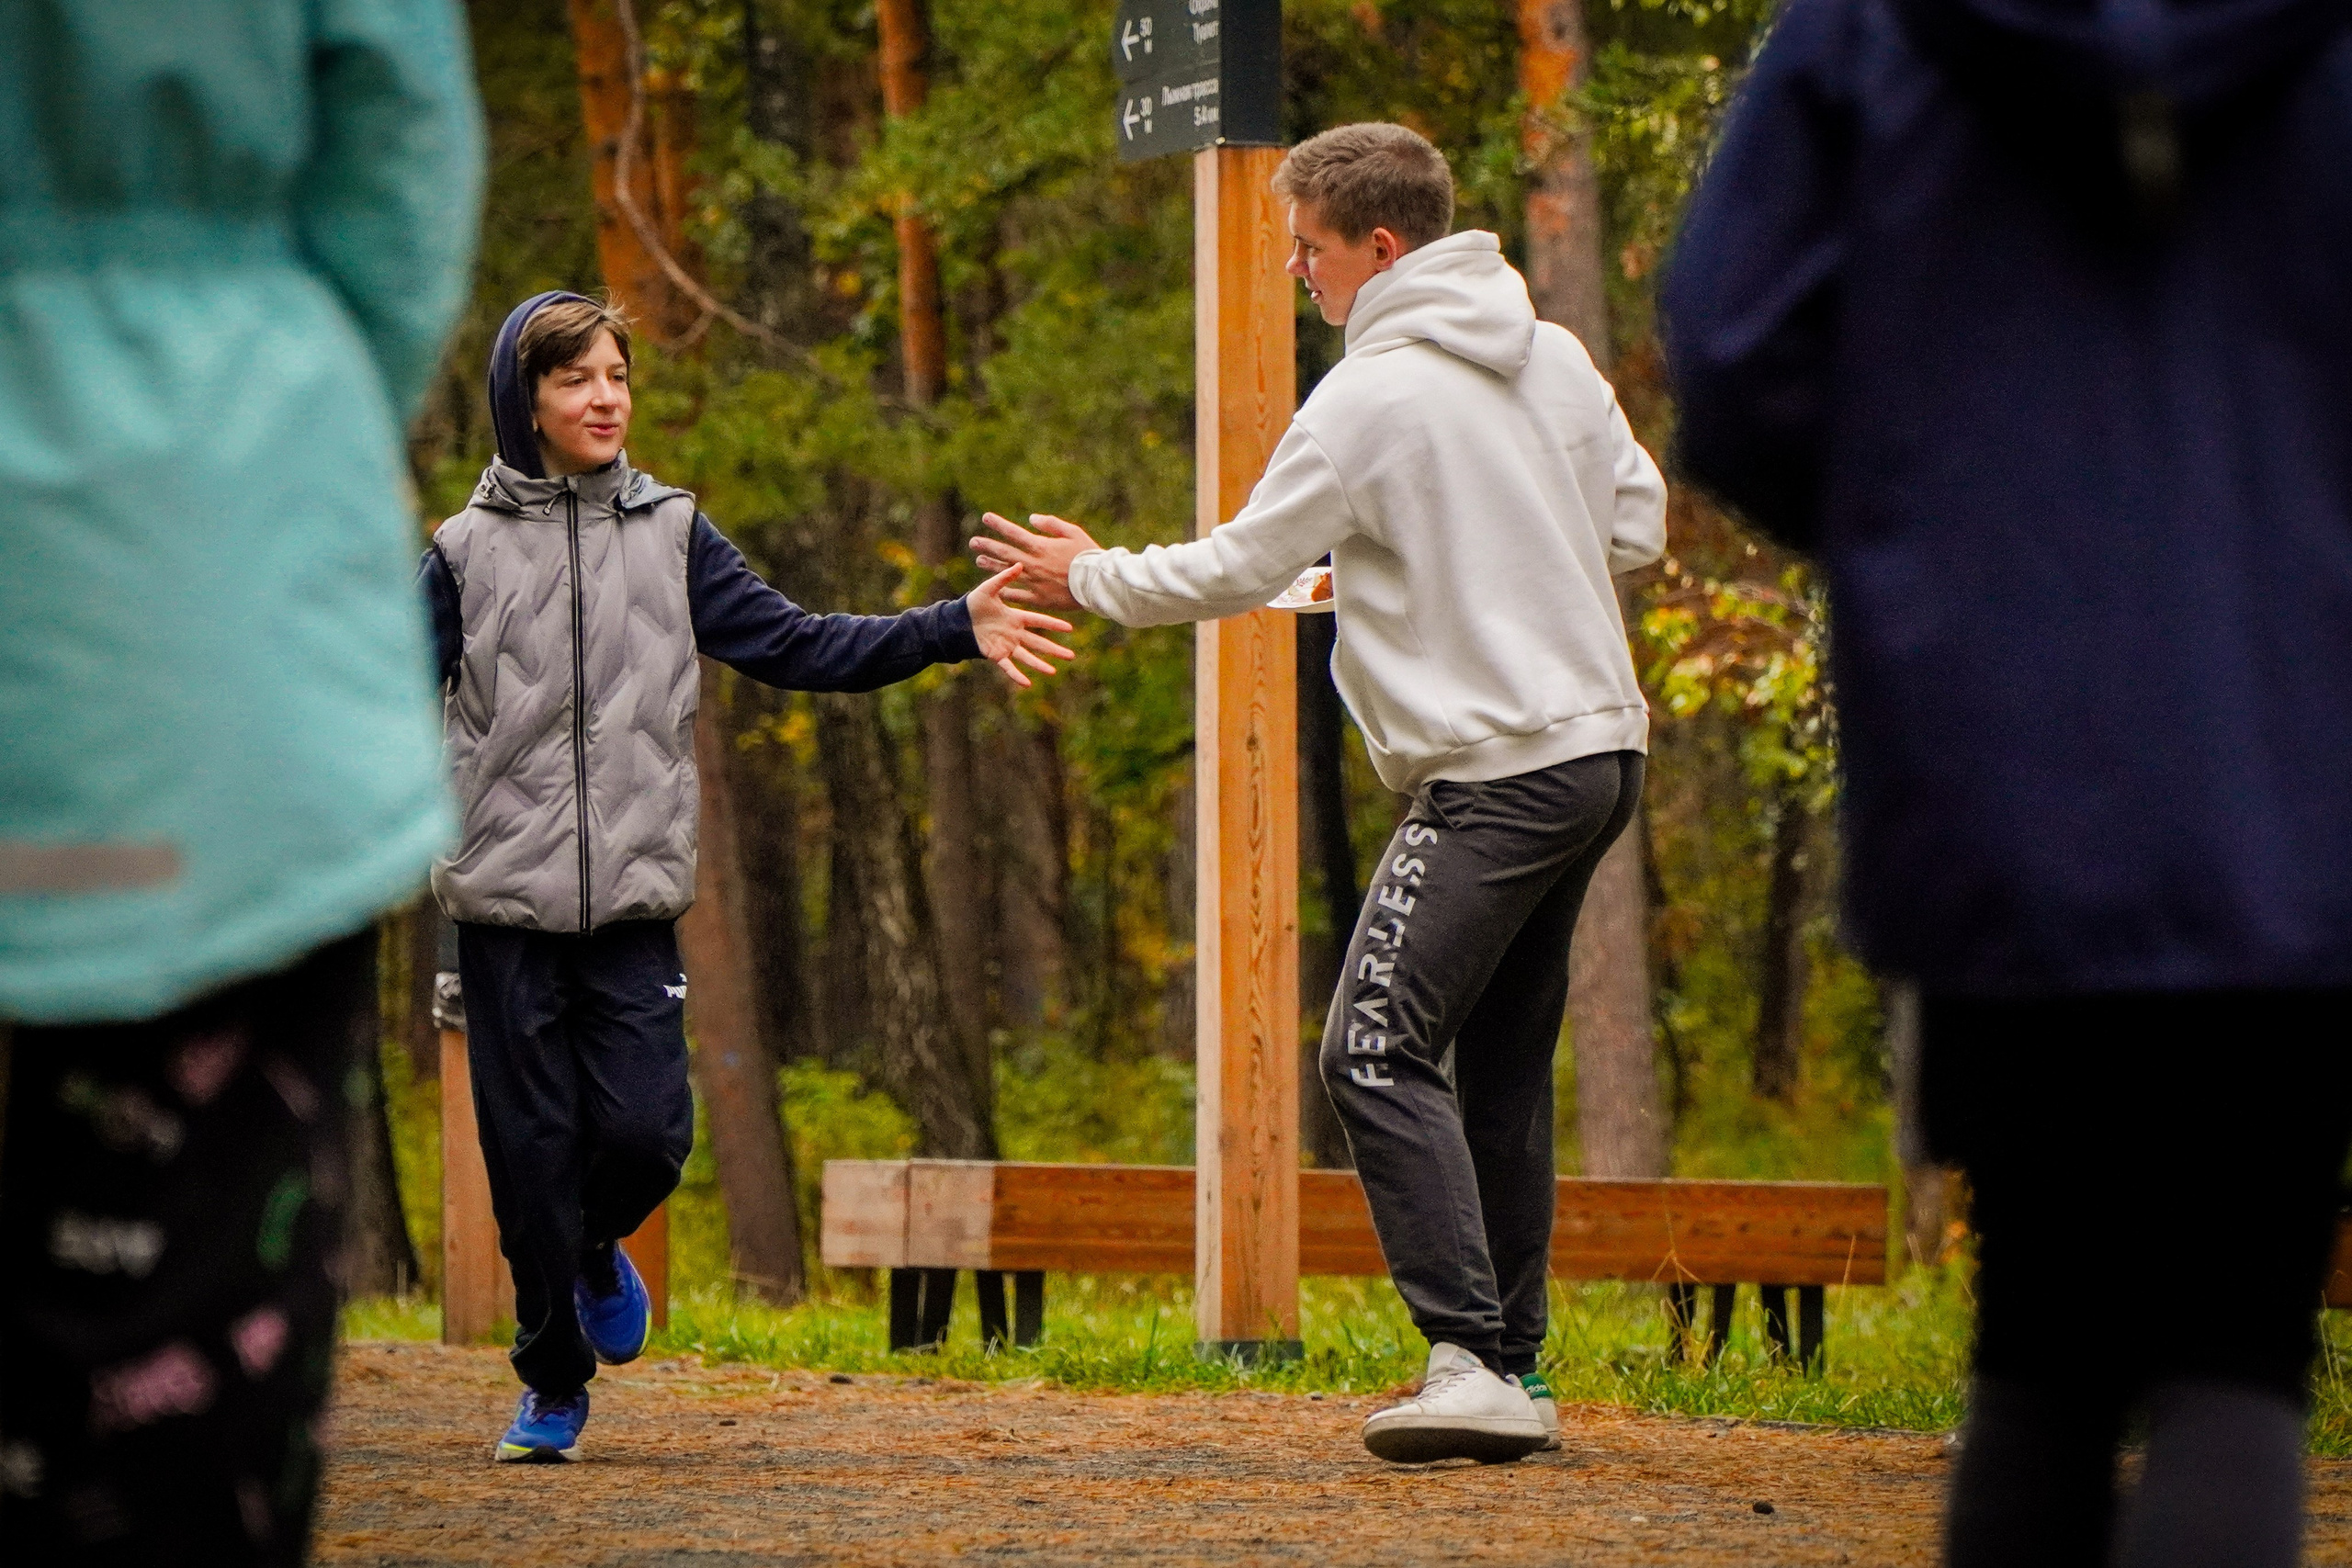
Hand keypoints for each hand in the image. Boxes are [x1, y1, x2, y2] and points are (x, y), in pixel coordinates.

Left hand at [966, 564, 1076, 688]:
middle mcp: (1014, 633)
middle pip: (1038, 642)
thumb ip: (1004, 579)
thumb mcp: (989, 589)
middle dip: (1054, 649)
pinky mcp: (996, 655)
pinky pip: (1008, 667)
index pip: (1038, 621)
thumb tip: (1019, 564)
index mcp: (1015, 617)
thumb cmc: (973, 603)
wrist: (958, 620)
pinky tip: (1027, 683)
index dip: (1053, 624)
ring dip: (1040, 665)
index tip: (1069, 628)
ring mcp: (1006, 645)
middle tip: (1071, 655)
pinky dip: (1017, 675)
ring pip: (1027, 657)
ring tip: (1053, 672)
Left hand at [970, 512, 1101, 613]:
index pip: (1013, 533)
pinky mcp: (1040, 599)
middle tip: (974, 542)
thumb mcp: (1073, 532)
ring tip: (979, 561)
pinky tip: (997, 589)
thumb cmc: (1088, 555)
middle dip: (988, 546)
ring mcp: (1035, 582)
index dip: (998, 524)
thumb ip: (1050, 524)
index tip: (985, 517)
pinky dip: (1007, 592)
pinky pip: (1018, 596)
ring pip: (1007, 573)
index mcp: (1041, 546)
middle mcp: (1033, 564)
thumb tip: (1030, 518)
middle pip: (1005, 553)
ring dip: (991, 566)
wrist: (1097, 583)